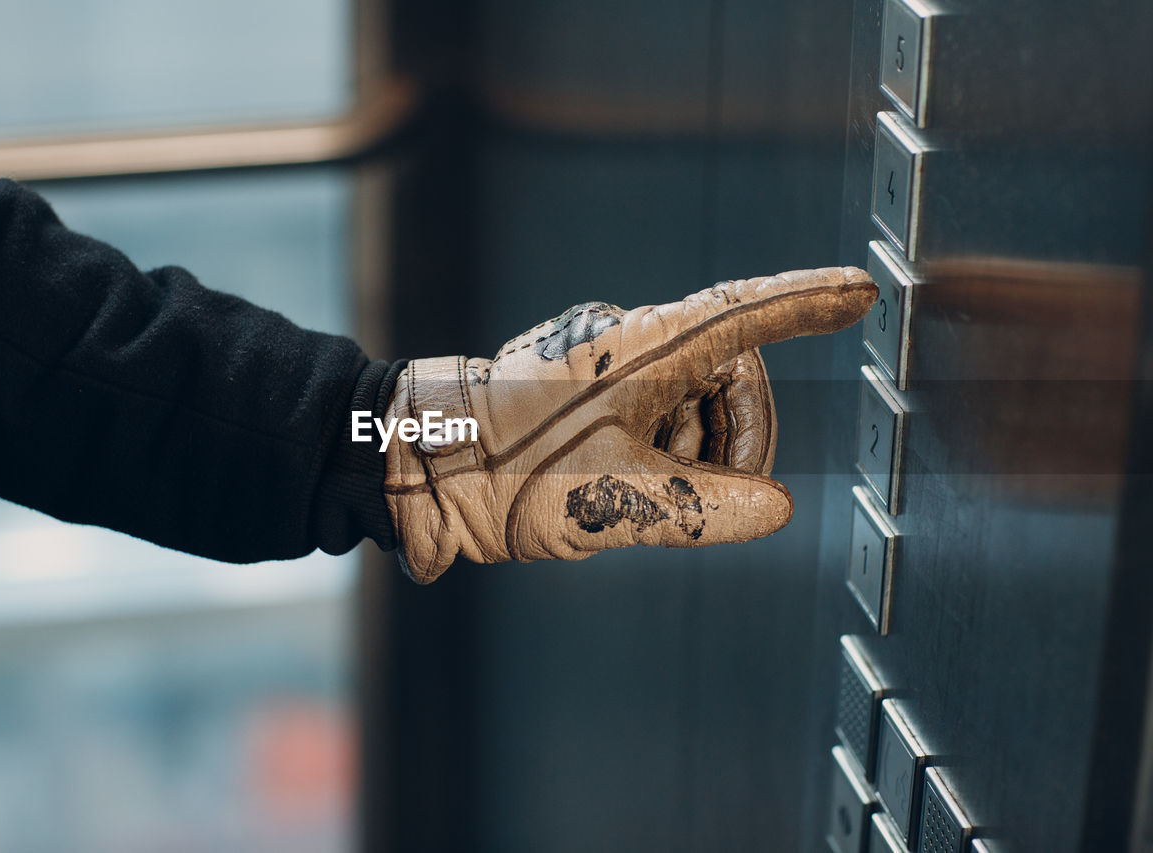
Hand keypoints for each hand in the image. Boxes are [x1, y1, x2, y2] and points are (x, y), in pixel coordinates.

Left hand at [384, 267, 876, 582]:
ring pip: (695, 407)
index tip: (857, 293)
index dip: (808, 303)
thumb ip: (707, 511)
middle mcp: (631, 345)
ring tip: (641, 498)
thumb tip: (775, 510)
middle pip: (731, 378)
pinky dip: (663, 459)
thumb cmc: (504, 471)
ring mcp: (609, 368)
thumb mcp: (615, 501)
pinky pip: (658, 420)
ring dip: (694, 459)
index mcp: (644, 347)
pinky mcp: (591, 395)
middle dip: (737, 441)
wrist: (422, 467)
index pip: (746, 314)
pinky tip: (622, 489)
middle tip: (711, 499)